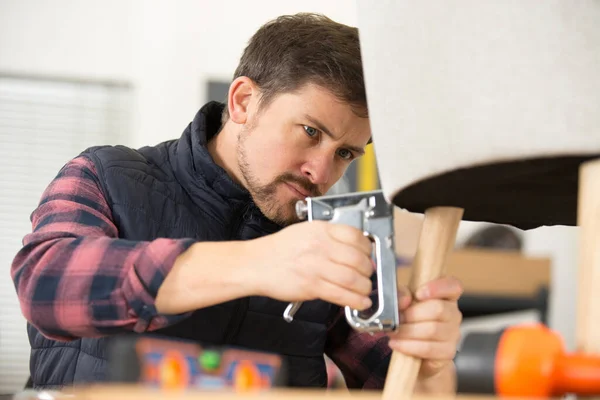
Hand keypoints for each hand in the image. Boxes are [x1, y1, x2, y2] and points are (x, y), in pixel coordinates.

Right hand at [249, 220, 373, 310]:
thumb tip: (355, 250)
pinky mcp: (311, 286)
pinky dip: (356, 300)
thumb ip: (329, 238)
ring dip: (365, 287)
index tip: (369, 255)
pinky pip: (341, 294)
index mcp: (320, 230)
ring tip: (365, 290)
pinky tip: (361, 302)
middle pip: (358, 259)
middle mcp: (320, 246)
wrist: (255, 264)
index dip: (368, 248)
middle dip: (369, 270)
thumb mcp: (305, 232)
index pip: (356, 235)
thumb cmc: (279, 250)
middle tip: (368, 274)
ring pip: (353, 278)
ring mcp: (316, 266)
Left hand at [387, 276, 462, 379]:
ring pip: (432, 330)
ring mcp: (453, 333)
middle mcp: (453, 313)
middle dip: (411, 314)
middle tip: (396, 318)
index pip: (453, 286)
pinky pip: (428, 348)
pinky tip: (397, 343)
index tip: (418, 293)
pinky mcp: (448, 351)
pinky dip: (408, 346)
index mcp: (445, 295)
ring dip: (407, 331)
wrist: (411, 348)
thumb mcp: (402, 301)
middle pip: (438, 309)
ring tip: (393, 332)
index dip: (438, 287)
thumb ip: (401, 294)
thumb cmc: (409, 319)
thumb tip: (405, 300)